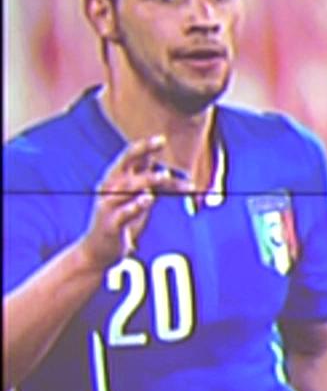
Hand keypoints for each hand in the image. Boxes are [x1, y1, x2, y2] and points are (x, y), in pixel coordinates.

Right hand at [81, 135, 189, 268]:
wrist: (98, 252)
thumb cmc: (121, 223)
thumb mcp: (137, 200)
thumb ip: (147, 185)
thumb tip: (161, 166)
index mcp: (116, 181)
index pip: (129, 158)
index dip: (145, 147)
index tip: (162, 138)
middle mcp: (109, 189)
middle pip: (124, 164)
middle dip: (141, 150)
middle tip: (160, 142)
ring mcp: (108, 206)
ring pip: (126, 187)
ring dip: (146, 179)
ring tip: (164, 175)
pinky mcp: (110, 225)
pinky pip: (122, 213)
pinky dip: (135, 205)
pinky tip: (149, 199)